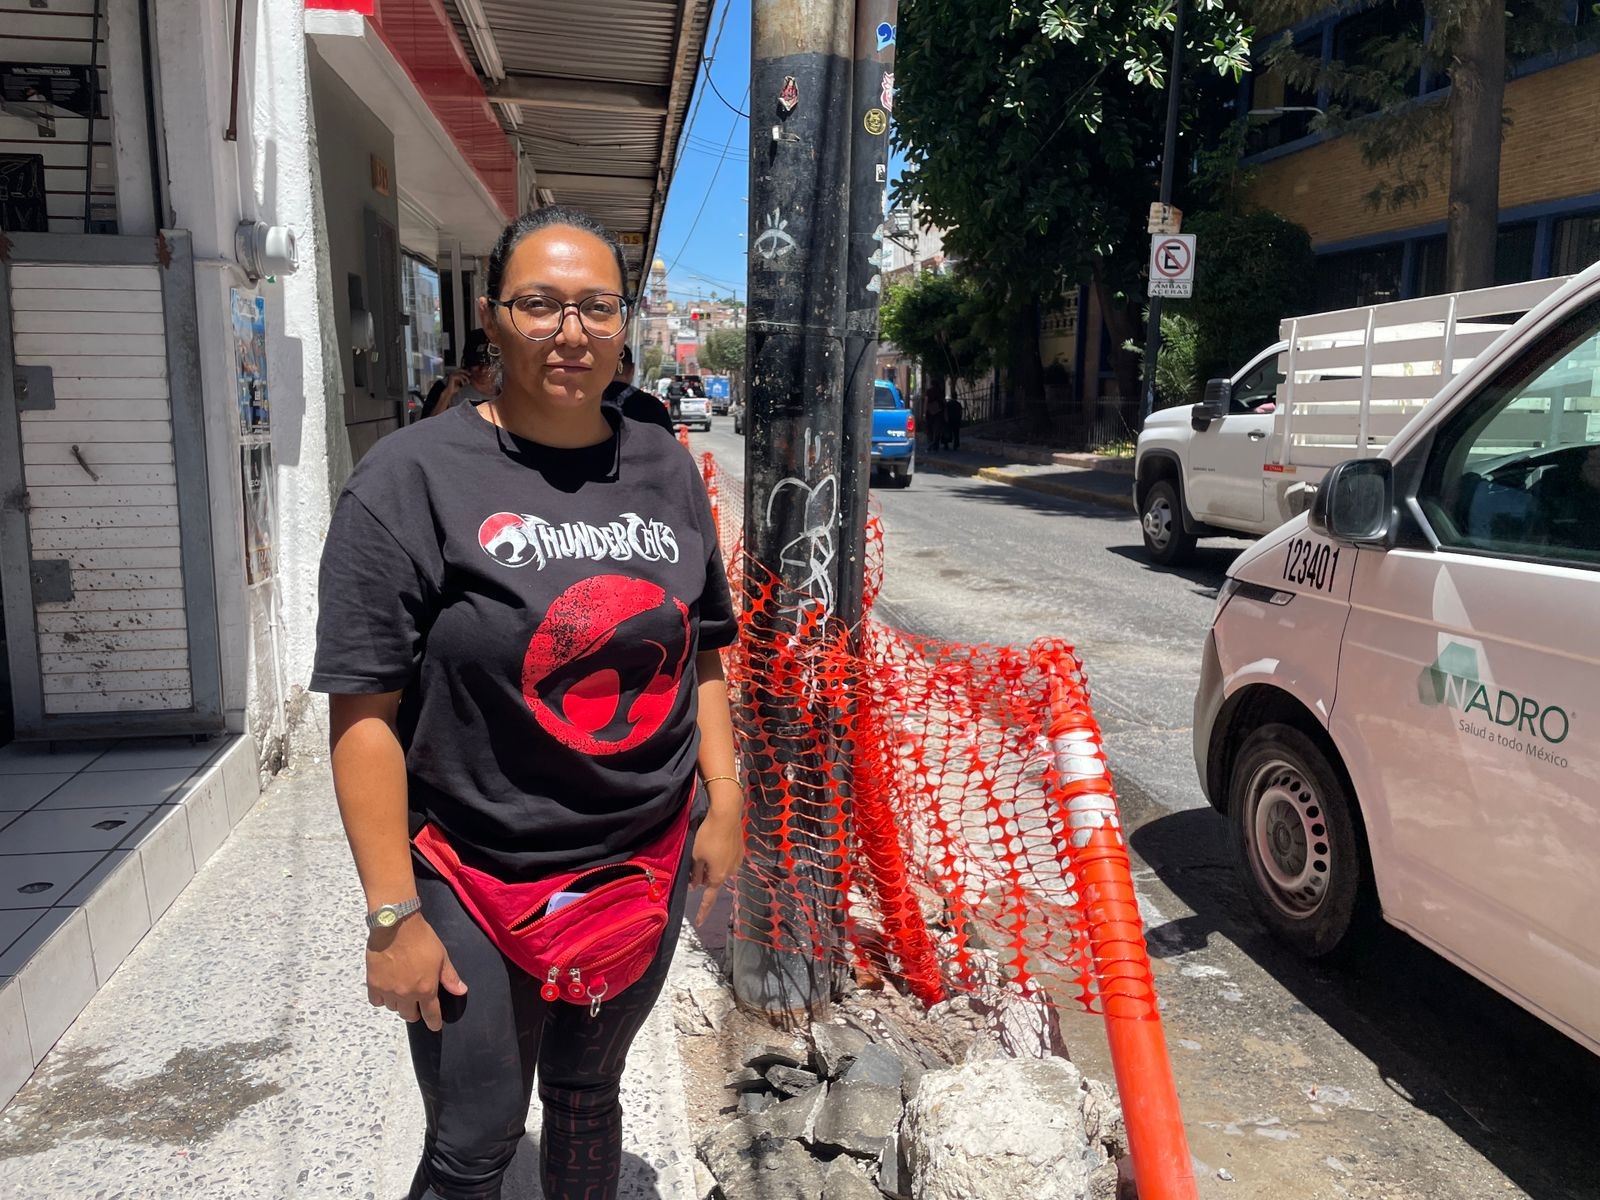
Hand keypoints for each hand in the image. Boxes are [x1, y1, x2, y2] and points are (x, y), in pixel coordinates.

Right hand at [366, 916, 466, 1031]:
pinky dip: (382, 999)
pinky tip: (386, 990)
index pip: (430, 1014)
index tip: (434, 1026)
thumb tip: (461, 992)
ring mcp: (388, 991)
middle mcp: (406, 994)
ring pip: (393, 1008)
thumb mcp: (442, 956)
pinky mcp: (373, 984)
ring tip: (402, 993)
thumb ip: (450, 977)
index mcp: (425, 989)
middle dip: (415, 1012)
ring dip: (399, 1004)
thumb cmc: (422, 939)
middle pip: (409, 1015)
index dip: (433, 1023)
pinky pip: (377, 1001)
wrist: (396, 925)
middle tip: (416, 1004)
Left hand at [690, 806, 743, 925]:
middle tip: (695, 864)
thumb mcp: (695, 855)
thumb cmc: (707, 836)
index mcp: (717, 876)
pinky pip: (727, 860)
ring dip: (712, 866)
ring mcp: (737, 862)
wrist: (726, 816)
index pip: (708, 898)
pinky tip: (716, 845)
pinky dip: (720, 857)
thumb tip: (695, 885)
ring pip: (720, 870)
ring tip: (705, 849)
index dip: (703, 911)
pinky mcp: (741, 851)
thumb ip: (695, 873)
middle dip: (704, 877)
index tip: (699, 923)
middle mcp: (730, 872)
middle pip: (713, 880)